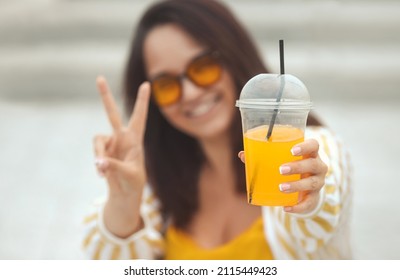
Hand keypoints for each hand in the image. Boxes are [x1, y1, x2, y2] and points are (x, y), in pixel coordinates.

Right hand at [94, 76, 150, 196]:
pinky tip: (102, 174)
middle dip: (105, 96)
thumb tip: (98, 162)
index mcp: (135, 139)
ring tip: (104, 170)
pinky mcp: (102, 151)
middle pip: (112, 113)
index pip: (140, 117)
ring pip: (97, 140)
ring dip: (99, 155)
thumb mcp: (128, 174)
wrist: (124, 193)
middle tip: (99, 77)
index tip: (147, 84)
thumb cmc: (133, 182)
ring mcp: (111, 143)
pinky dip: (97, 163)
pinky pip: (95, 152)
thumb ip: (113, 166)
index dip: (142, 101)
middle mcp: (122, 137)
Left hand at [238, 139, 327, 213]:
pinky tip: (286, 208)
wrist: (305, 188)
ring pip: (311, 183)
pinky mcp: (314, 197)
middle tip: (281, 169)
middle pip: (313, 164)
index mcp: (310, 154)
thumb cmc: (291, 167)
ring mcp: (318, 182)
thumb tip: (242, 154)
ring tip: (281, 187)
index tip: (292, 150)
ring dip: (296, 185)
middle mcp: (318, 167)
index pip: (314, 145)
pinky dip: (298, 207)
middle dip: (297, 167)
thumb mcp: (282, 160)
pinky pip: (309, 203)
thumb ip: (263, 157)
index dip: (305, 147)